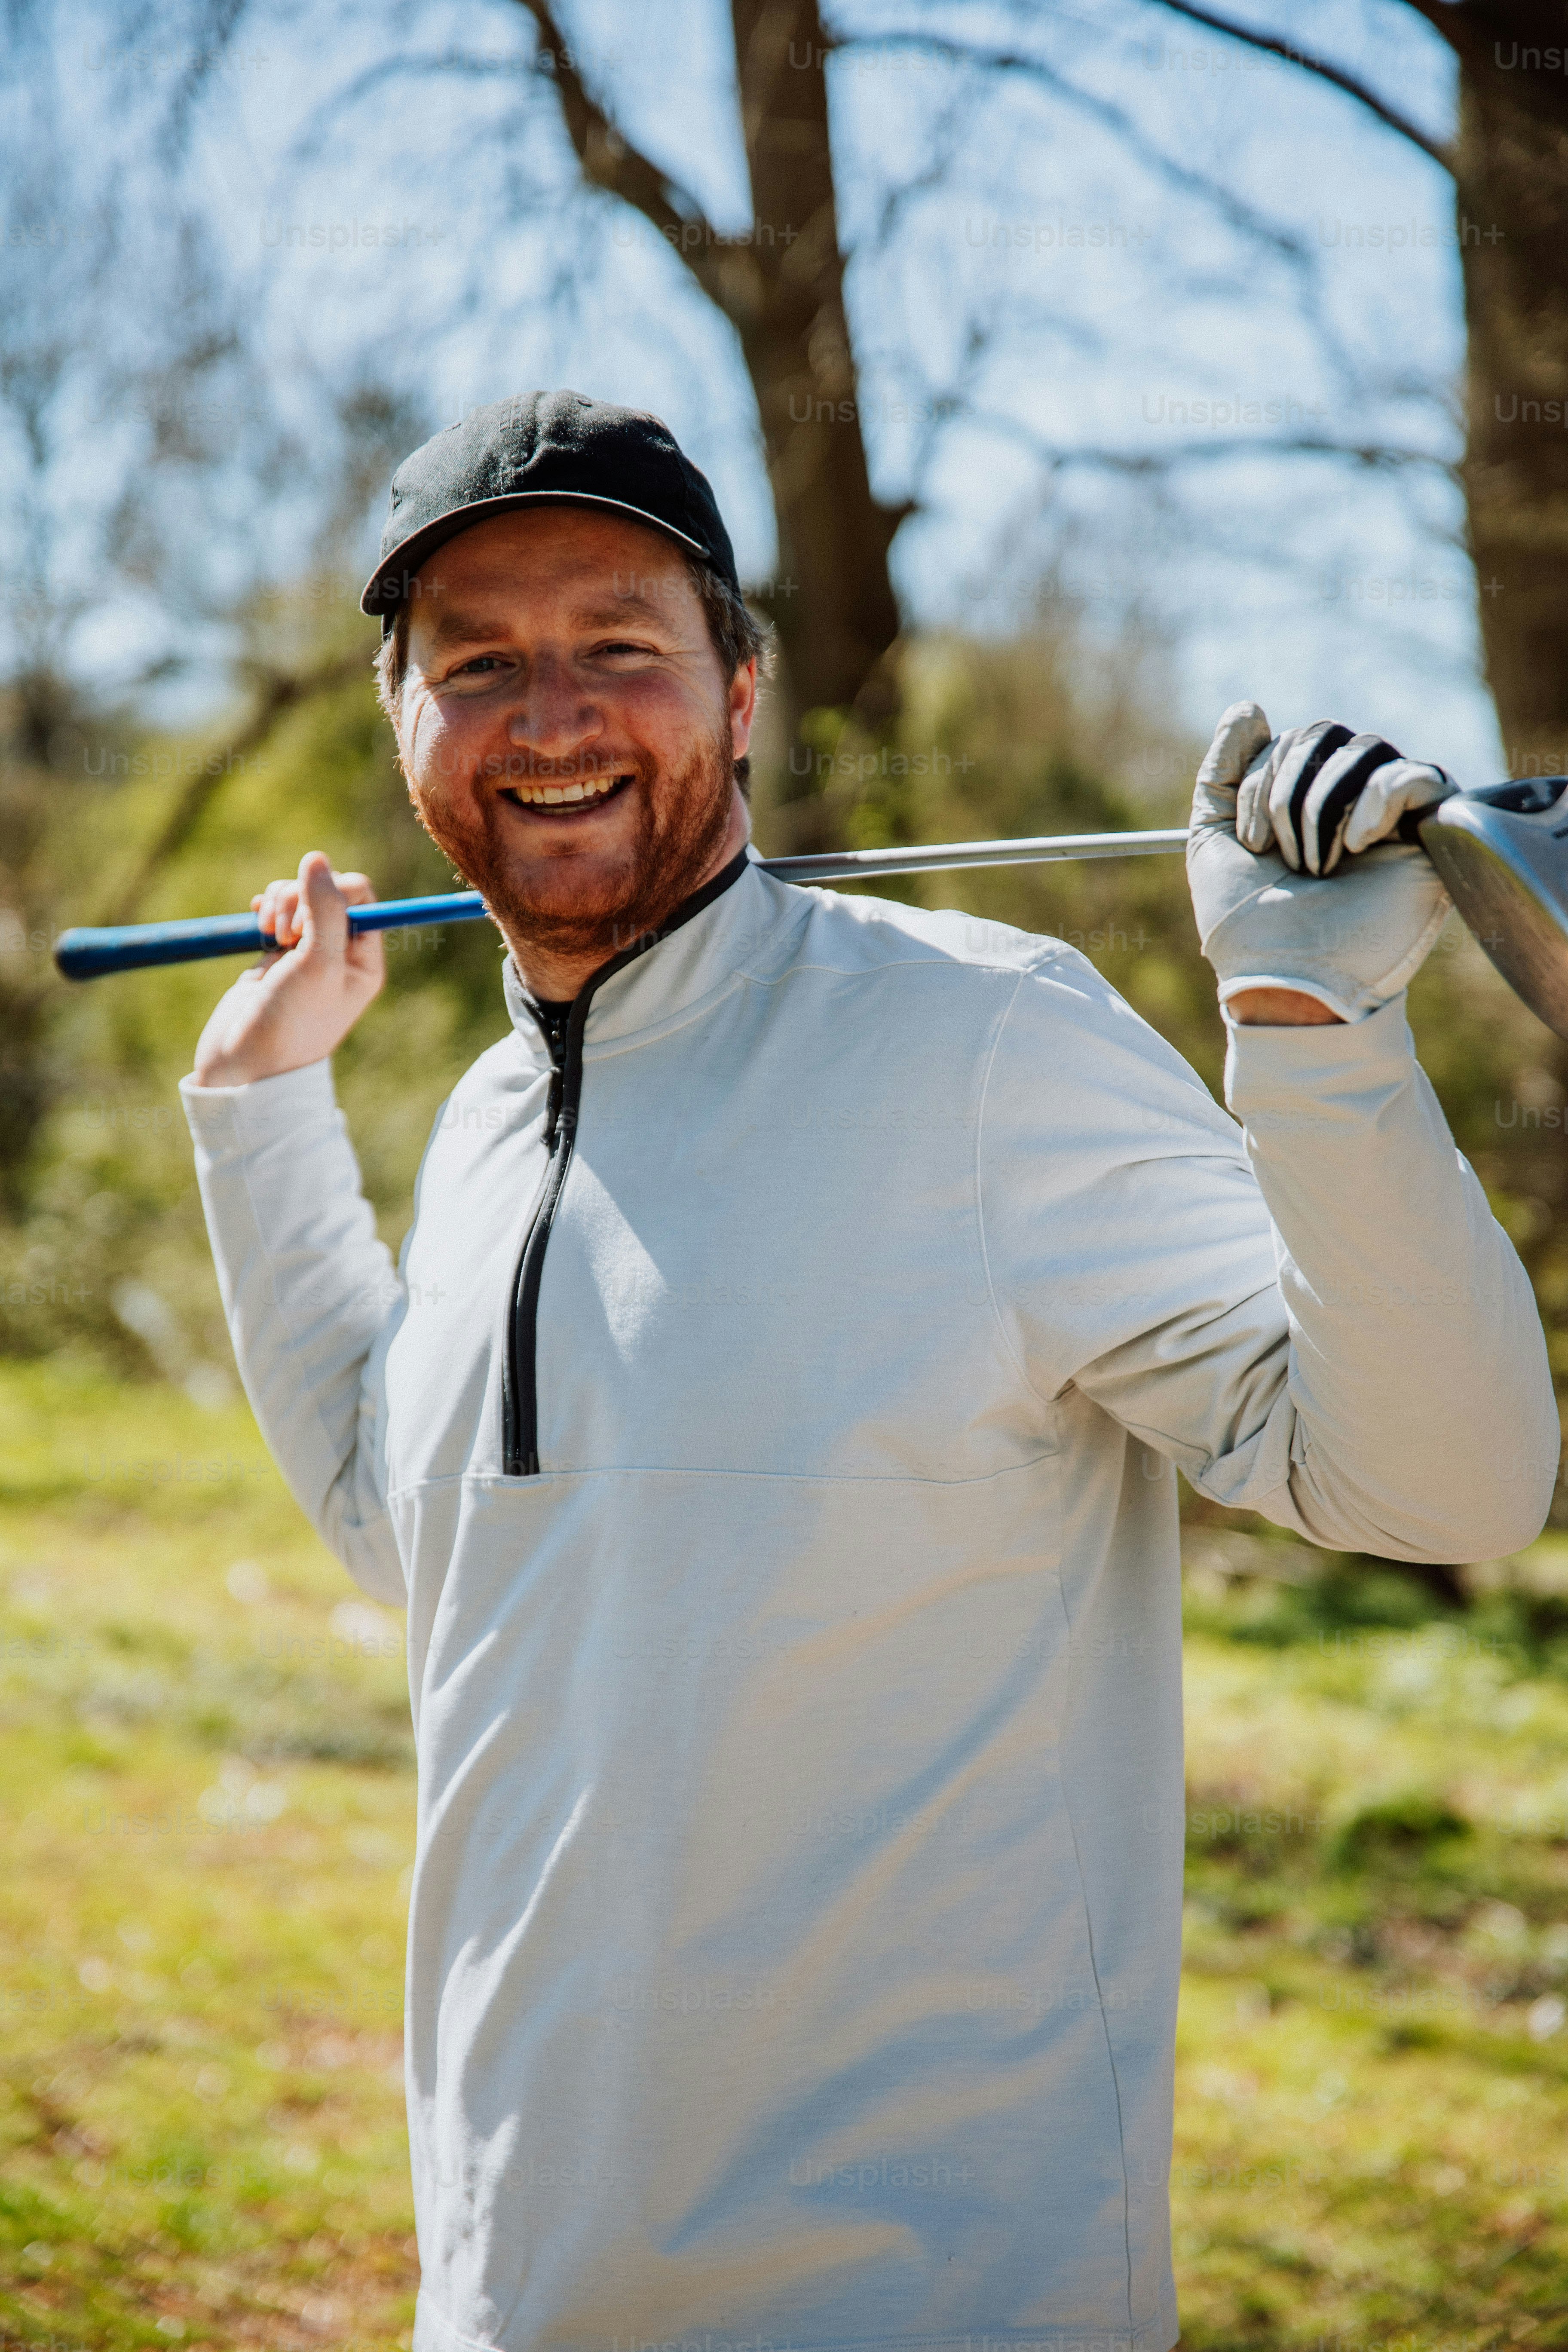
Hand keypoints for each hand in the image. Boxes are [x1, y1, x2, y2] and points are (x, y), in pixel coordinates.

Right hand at [192, 853, 384, 1086]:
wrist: (245, 1064)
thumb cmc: (289, 1022)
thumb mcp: (317, 963)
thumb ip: (323, 909)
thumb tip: (317, 857)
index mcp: (365, 960)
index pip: (361, 896)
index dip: (331, 894)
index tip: (304, 926)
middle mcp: (341, 954)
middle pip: (328, 891)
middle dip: (301, 897)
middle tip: (285, 932)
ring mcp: (307, 952)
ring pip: (301, 897)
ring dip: (282, 901)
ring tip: (269, 930)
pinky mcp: (277, 954)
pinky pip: (278, 912)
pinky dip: (267, 909)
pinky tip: (256, 917)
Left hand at [1188, 703, 1453, 1025]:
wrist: (1284, 979)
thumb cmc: (1245, 926)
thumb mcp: (1211, 839)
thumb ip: (1222, 771)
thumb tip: (1248, 708)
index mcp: (1305, 803)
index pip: (1295, 739)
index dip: (1263, 777)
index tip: (1252, 844)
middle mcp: (1353, 806)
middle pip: (1328, 735)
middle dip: (1288, 793)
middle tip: (1285, 858)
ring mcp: (1397, 821)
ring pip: (1367, 750)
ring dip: (1322, 807)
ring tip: (1319, 867)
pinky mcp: (1433, 841)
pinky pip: (1422, 776)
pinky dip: (1380, 800)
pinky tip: (1361, 844)